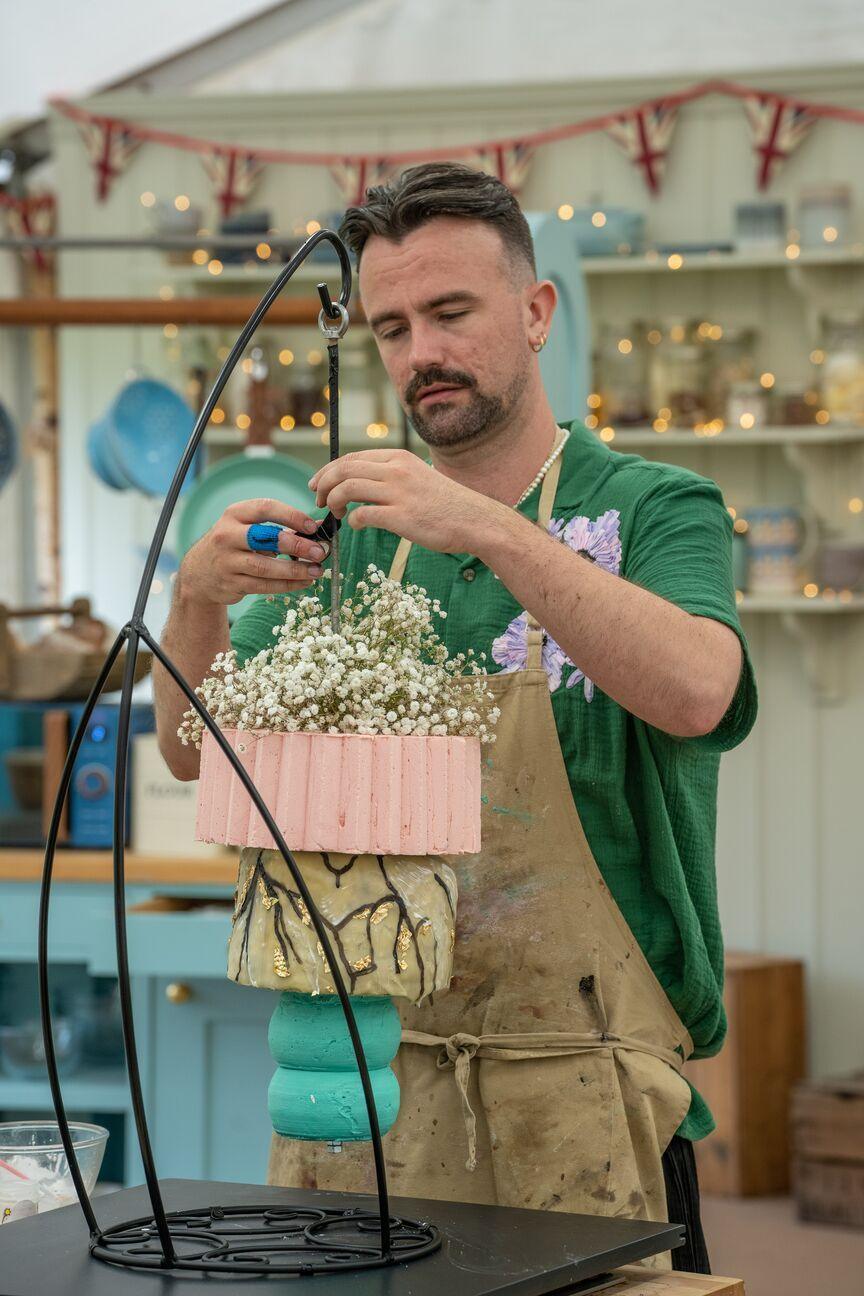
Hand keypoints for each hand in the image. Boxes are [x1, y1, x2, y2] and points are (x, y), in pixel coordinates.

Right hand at [178, 497, 327, 605]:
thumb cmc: (234, 544)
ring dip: (295, 570)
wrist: (199, 572)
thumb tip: (318, 527)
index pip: (265, 508)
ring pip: (265, 567)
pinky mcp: (231, 584)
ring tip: (317, 570)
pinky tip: (304, 582)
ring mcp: (227, 562)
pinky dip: (287, 585)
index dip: (291, 516)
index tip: (313, 526)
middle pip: (265, 538)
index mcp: (234, 514)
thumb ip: (282, 527)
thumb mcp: (249, 528)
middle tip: (319, 552)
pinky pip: (264, 586)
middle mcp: (227, 536)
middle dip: (296, 545)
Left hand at [309, 449, 487, 553]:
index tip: (318, 483)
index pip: (352, 457)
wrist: (475, 520)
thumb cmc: (446, 504)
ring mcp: (399, 493)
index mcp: (399, 458)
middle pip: (344, 469)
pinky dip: (353, 521)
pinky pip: (362, 514)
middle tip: (317, 499)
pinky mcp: (401, 517)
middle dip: (323, 484)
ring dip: (332, 502)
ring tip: (335, 514)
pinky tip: (357, 526)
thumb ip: (392, 475)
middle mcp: (397, 470)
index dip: (329, 470)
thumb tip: (361, 482)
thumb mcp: (418, 477)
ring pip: (347, 488)